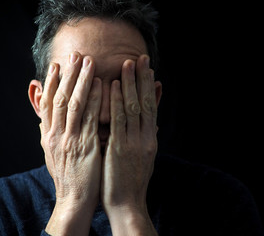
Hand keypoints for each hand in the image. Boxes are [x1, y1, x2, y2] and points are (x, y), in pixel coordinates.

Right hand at [39, 52, 101, 234]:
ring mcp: (71, 139)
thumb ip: (49, 133)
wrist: (73, 200)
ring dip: (82, 81)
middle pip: (61, 98)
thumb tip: (45, 118)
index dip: (52, 83)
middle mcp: (56, 135)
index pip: (48, 104)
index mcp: (48, 136)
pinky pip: (92, 118)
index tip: (57, 65)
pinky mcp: (87, 146)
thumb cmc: (66, 176)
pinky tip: (101, 85)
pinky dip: (96, 100)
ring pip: (75, 104)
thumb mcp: (51, 154)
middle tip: (75, 55)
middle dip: (68, 75)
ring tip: (89, 62)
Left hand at [101, 55, 158, 234]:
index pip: (151, 107)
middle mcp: (145, 138)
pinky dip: (116, 103)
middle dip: (142, 79)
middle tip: (140, 58)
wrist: (127, 204)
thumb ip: (142, 137)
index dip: (149, 86)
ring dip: (130, 85)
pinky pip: (118, 122)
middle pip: (145, 103)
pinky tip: (111, 88)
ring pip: (133, 108)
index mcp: (150, 139)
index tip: (146, 68)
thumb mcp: (142, 156)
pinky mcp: (119, 150)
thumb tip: (144, 121)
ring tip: (127, 65)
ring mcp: (134, 143)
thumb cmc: (130, 180)